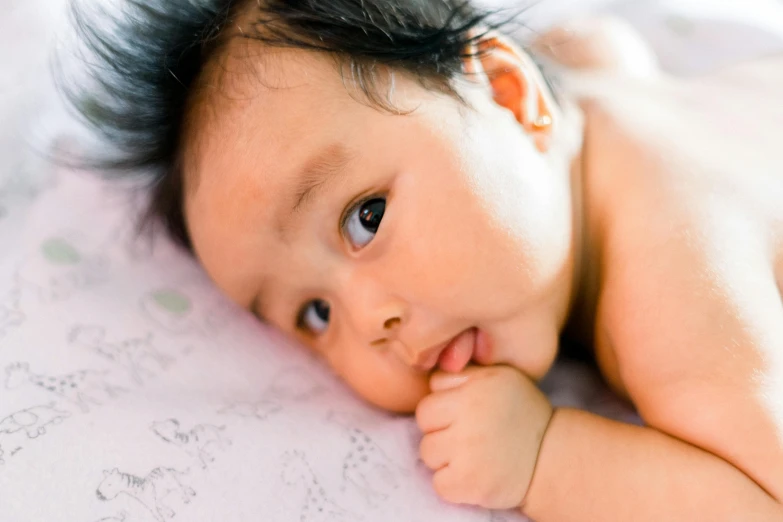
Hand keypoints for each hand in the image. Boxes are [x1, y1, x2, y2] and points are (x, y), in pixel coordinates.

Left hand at [416, 365, 552, 509]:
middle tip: (469, 436)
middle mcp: (472, 416)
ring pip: (428, 454)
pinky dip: (453, 484)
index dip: (443, 409)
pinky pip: (439, 484)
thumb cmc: (520, 414)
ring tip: (473, 455)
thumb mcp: (499, 377)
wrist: (552, 458)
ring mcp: (469, 451)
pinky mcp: (470, 482)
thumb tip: (429, 378)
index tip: (463, 416)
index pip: (429, 398)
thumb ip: (463, 374)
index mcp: (478, 387)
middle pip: (424, 425)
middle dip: (441, 431)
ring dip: (445, 458)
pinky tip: (474, 474)